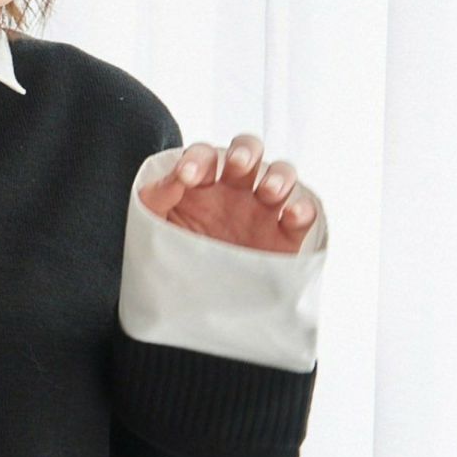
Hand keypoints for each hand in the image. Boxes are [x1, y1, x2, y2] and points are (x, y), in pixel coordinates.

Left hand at [138, 133, 317, 254]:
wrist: (191, 304)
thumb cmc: (171, 257)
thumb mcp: (152, 226)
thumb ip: (156, 197)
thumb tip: (174, 177)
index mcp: (202, 183)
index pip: (204, 156)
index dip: (198, 158)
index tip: (186, 177)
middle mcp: (234, 190)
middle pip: (249, 152)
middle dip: (245, 152)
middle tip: (236, 165)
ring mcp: (262, 211)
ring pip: (282, 175)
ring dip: (279, 176)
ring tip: (268, 192)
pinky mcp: (284, 236)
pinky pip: (303, 215)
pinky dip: (303, 209)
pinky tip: (292, 214)